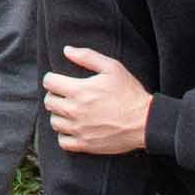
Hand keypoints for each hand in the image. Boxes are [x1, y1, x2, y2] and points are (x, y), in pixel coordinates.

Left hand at [44, 43, 154, 158]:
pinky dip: (65, 135)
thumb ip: (87, 57)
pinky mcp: (85, 144)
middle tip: (66, 95)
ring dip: (59, 115)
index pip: (49, 82)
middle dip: (55, 95)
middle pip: (49, 102)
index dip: (53, 78)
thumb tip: (67, 50)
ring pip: (54, 122)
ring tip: (71, 111)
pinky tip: (74, 128)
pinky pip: (63, 141)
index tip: (60, 80)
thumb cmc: (130, 93)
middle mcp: (74, 111)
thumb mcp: (112, 68)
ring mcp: (79, 129)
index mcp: (79, 90)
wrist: (145, 122)